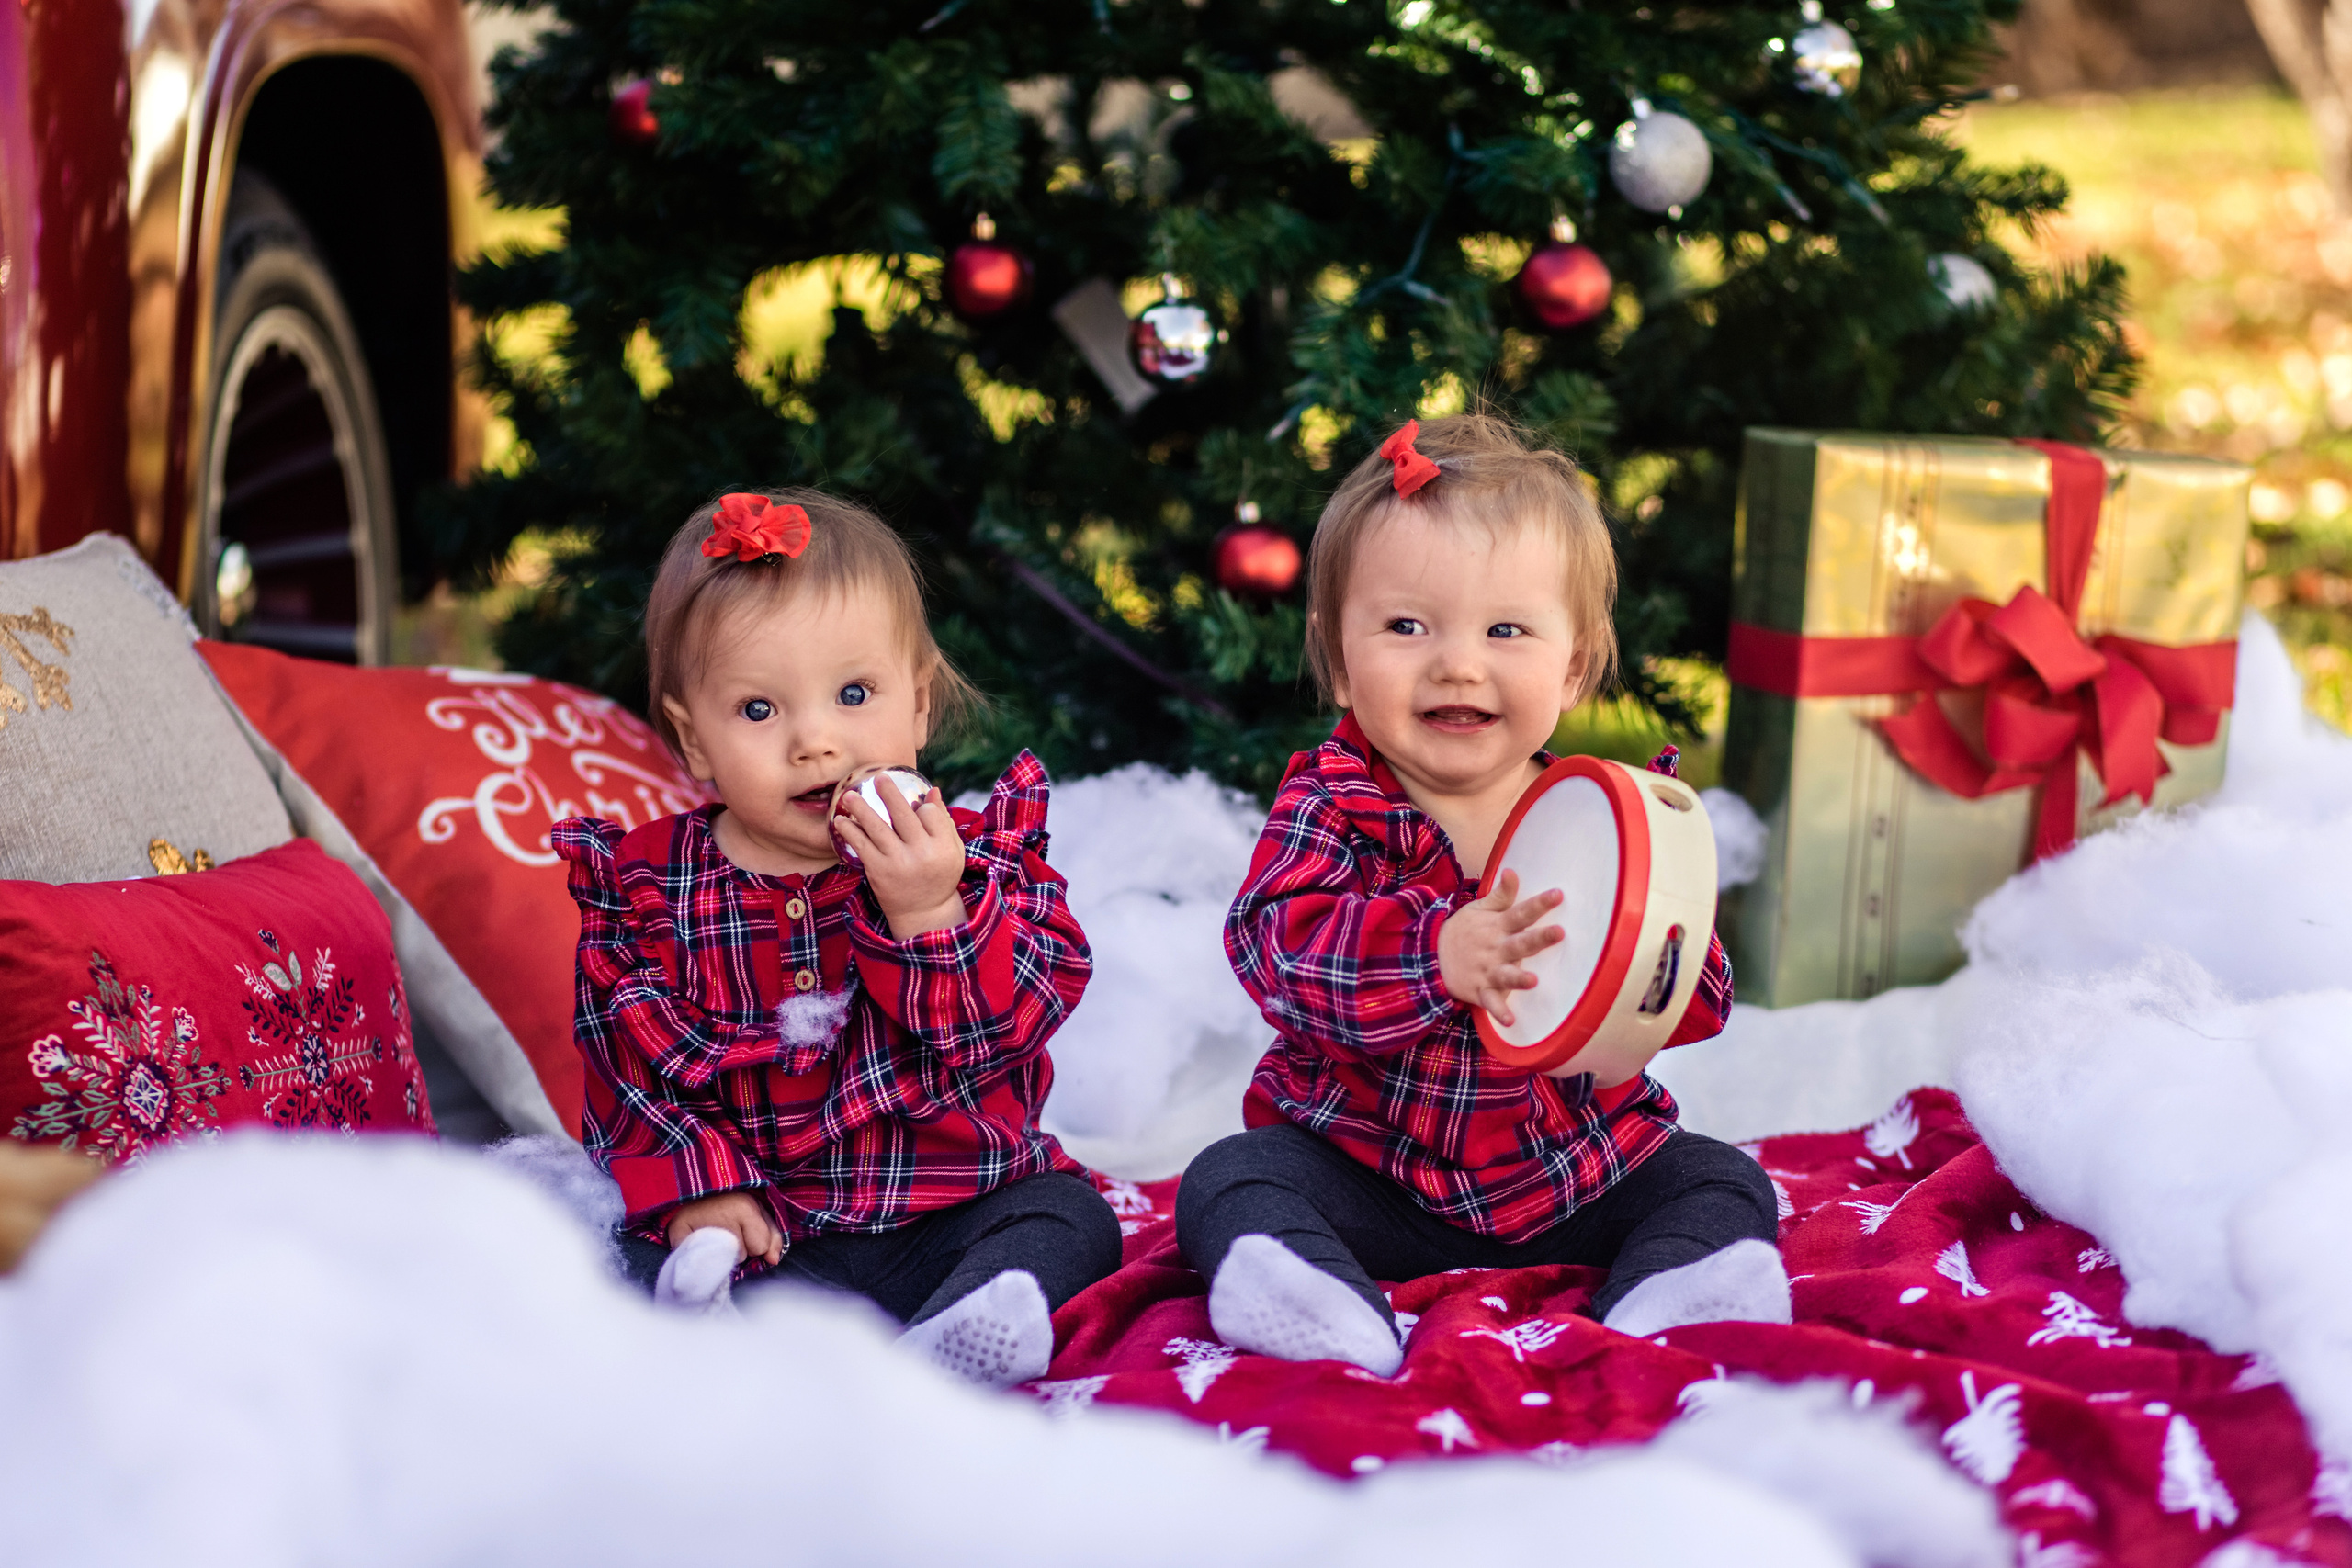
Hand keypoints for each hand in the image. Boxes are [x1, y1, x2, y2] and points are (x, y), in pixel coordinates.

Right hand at [665, 1189, 782, 1266]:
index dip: (754, 1243)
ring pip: (724, 1261)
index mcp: (745, 1206)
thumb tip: (774, 1260)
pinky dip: (700, 1257)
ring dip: (720, 1253)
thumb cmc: (728, 1204)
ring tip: (712, 1234)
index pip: (761, 1246)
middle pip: (743, 1256)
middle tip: (725, 1231)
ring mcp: (701, 1225)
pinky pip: (701, 1262)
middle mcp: (722, 1214)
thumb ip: (772, 1235)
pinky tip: (698, 1244)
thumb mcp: (757, 1213)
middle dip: (738, 1249)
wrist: (690, 1192)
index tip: (742, 1228)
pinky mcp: (679, 1233)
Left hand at [835, 774, 968, 937]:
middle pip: (904, 815)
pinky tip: (840, 821)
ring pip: (877, 827)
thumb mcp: (952, 852)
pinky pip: (862, 846)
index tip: (916, 808)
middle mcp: (922, 853)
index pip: (930, 813)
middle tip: (878, 777)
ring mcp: (898, 862)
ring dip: (861, 808)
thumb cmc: (939, 877)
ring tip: (849, 795)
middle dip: (889, 793)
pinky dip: (849, 831)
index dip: (922, 807)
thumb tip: (932, 790)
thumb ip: (944, 822)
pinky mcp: (879, 871)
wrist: (924, 914)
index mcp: (944, 846)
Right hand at [1437, 869, 1564, 1026]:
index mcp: (1496, 926)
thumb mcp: (1478, 909)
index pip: (1521, 913)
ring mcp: (1486, 971)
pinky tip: (1510, 1020)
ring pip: (1506, 975)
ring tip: (1533, 981)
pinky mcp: (1479, 990)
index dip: (1539, 904)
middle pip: (1520, 943)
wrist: (1429, 956)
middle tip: (1559, 932)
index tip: (1559, 894)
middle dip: (1538, 939)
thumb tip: (1513, 871)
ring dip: (1518, 979)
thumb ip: (1500, 895)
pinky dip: (1499, 1012)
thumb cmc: (1462, 931)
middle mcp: (1494, 949)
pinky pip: (1490, 1003)